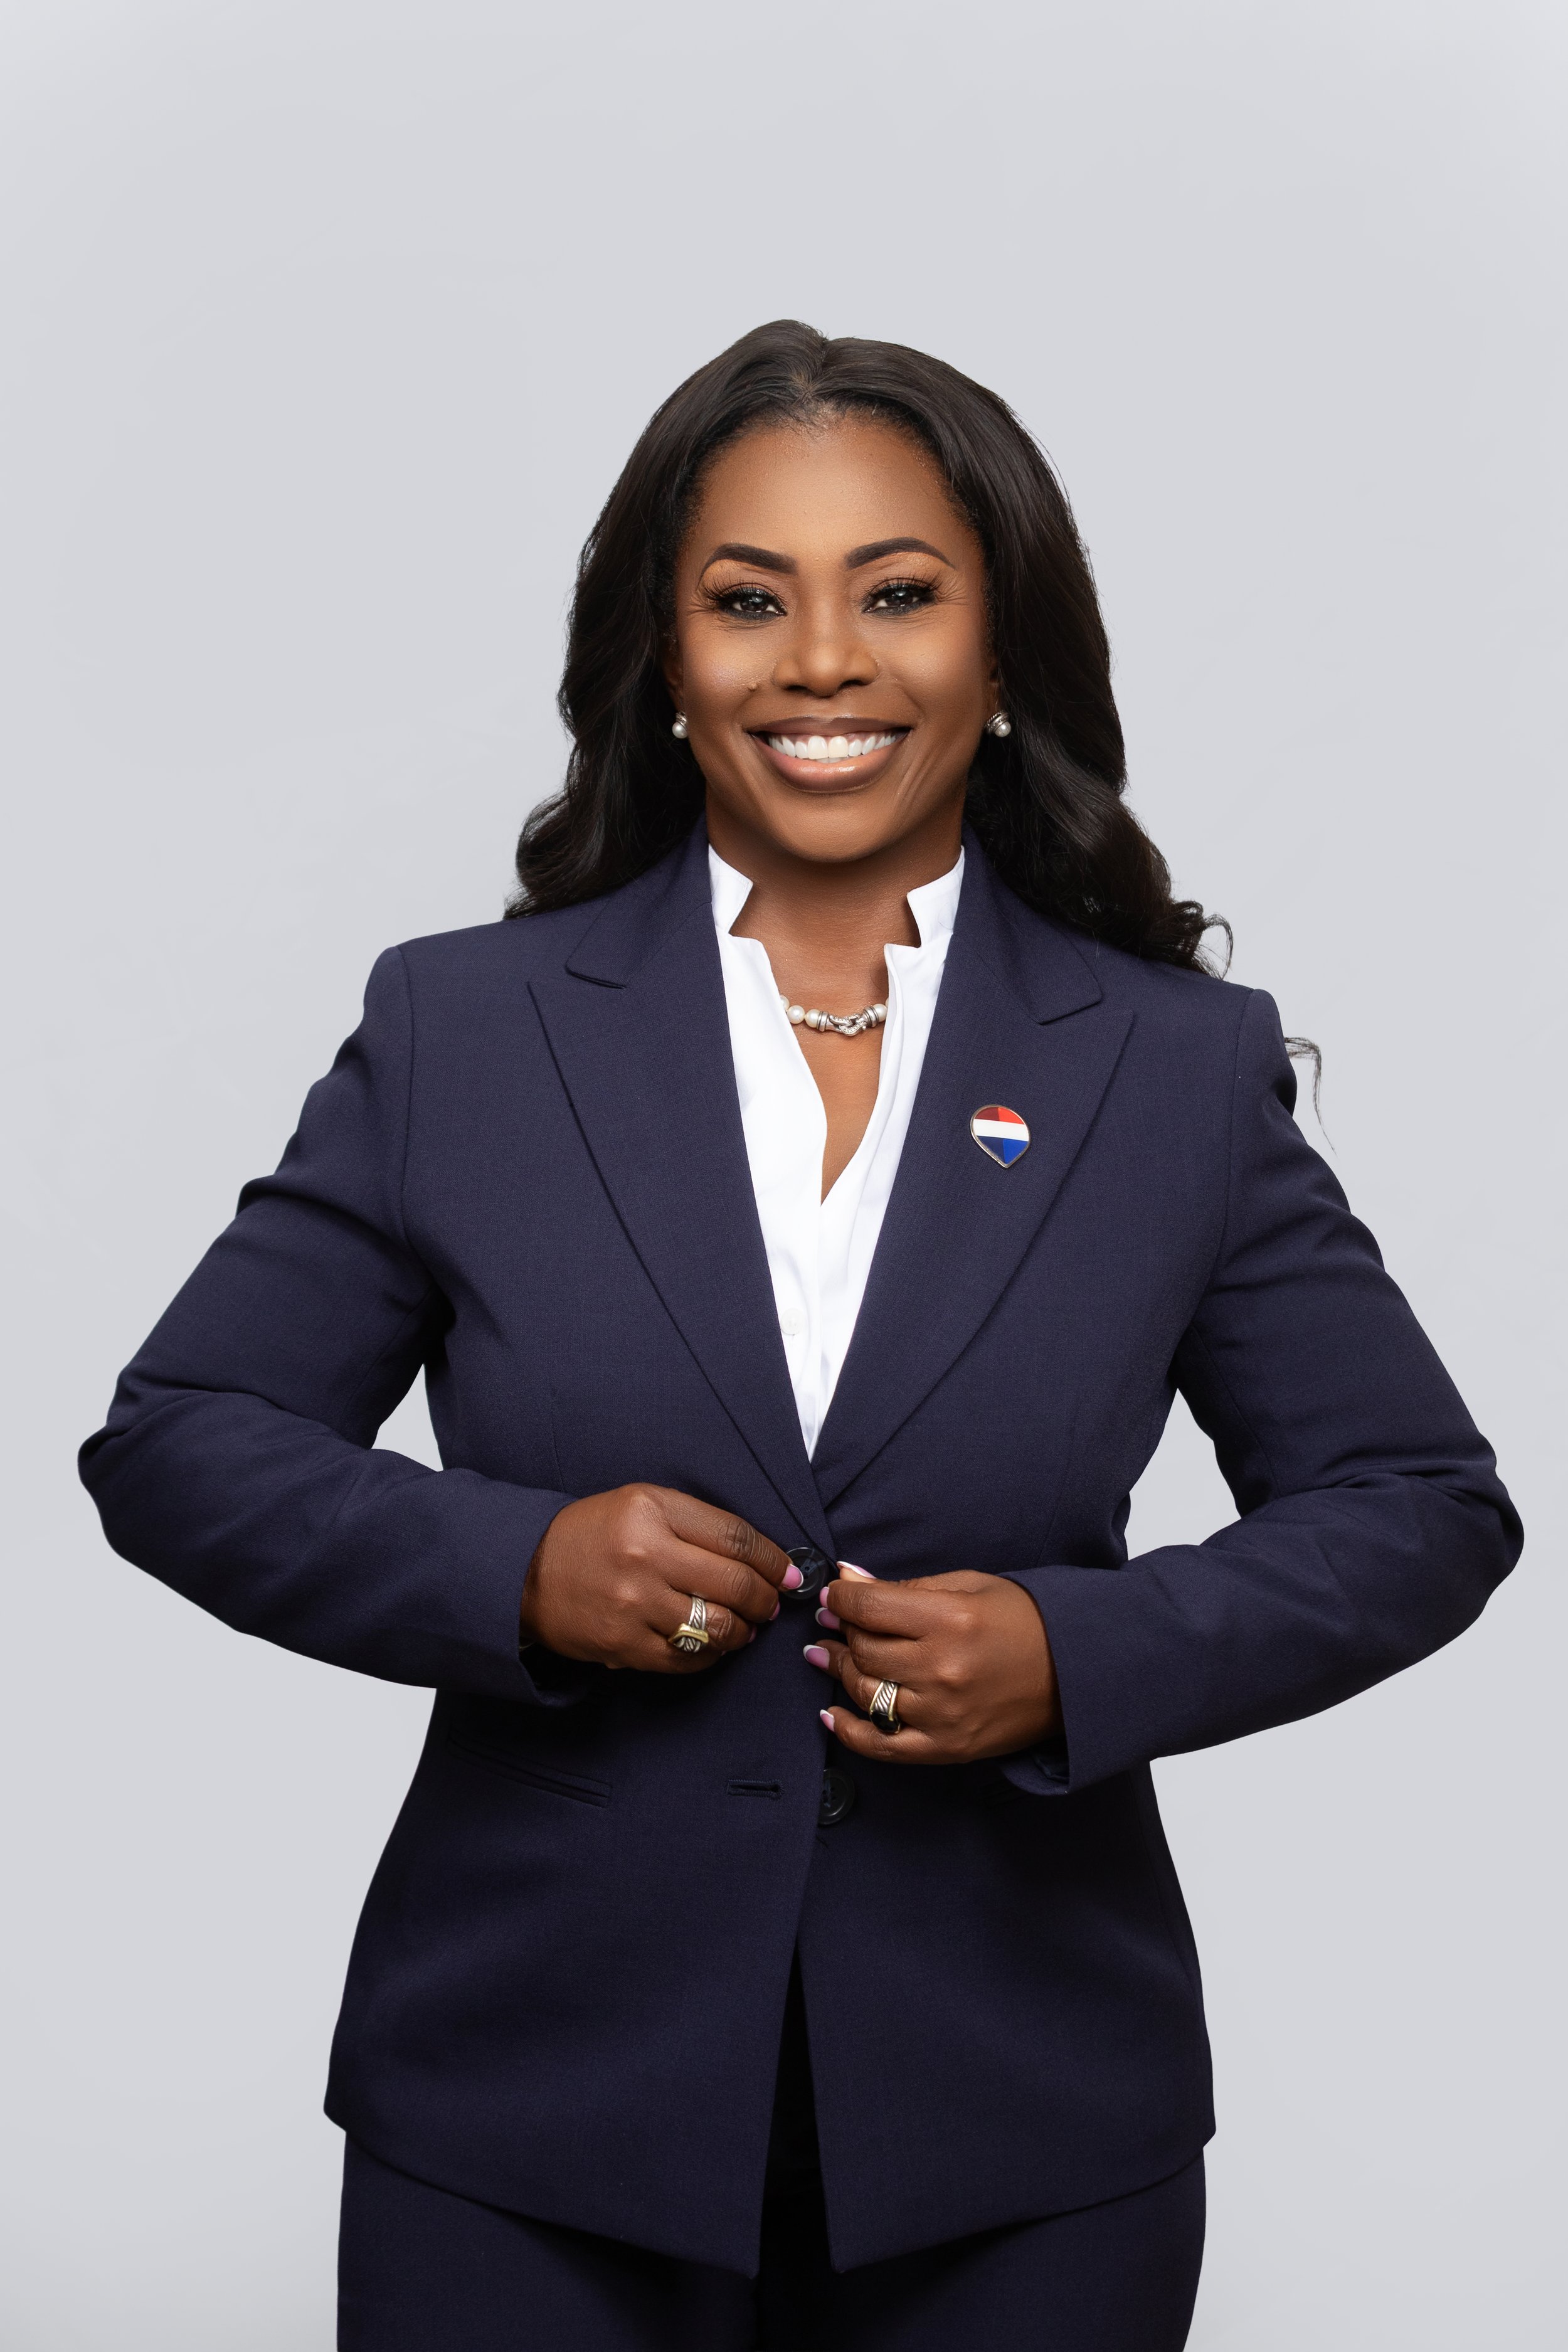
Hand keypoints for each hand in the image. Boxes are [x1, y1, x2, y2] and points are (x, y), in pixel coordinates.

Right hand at [520, 1484, 797, 1671]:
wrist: (526, 1571)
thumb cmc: (592, 1535)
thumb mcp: (640, 1504)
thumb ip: (696, 1523)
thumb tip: (759, 1558)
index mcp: (652, 1510)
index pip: (735, 1538)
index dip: (772, 1560)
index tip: (788, 1573)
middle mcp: (645, 1554)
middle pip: (734, 1583)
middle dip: (764, 1598)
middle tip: (770, 1603)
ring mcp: (634, 1603)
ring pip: (716, 1626)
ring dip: (741, 1631)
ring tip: (743, 1628)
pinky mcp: (623, 1644)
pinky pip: (686, 1659)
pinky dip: (709, 1656)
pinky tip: (711, 1647)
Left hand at [807, 1567, 1060, 1763]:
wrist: (1074, 1674)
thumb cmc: (1024, 1622)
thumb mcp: (971, 1586)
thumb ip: (907, 1587)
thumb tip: (850, 1580)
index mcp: (950, 1620)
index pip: (870, 1607)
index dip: (841, 1597)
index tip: (834, 1593)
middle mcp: (942, 1669)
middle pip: (865, 1649)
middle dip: (841, 1630)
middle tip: (834, 1621)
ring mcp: (942, 1714)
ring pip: (867, 1693)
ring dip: (840, 1670)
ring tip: (830, 1654)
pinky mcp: (947, 1748)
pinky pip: (881, 1746)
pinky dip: (849, 1731)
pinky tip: (831, 1713)